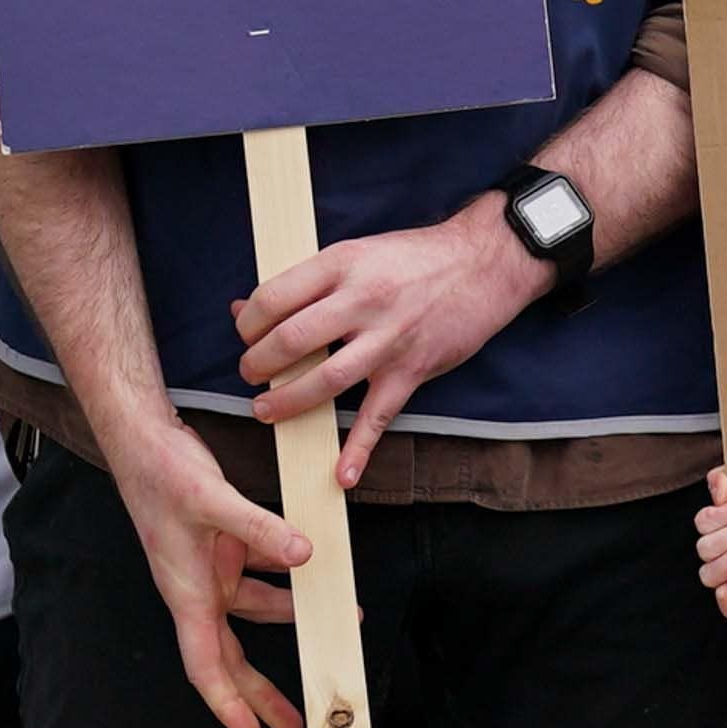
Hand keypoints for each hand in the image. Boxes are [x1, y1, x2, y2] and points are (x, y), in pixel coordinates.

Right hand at [100, 414, 313, 727]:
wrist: (143, 439)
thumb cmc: (162, 473)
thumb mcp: (212, 499)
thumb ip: (260, 529)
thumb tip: (305, 556)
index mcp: (187, 593)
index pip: (205, 664)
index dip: (226, 702)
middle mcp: (199, 590)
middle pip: (231, 656)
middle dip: (260, 692)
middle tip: (292, 725)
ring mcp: (212, 569)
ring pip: (256, 613)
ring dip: (292, 622)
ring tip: (337, 629)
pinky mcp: (224, 546)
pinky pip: (263, 575)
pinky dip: (289, 581)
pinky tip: (317, 577)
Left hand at [233, 204, 548, 484]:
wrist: (485, 263)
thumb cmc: (415, 257)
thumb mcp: (354, 253)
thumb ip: (303, 282)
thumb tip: (241, 308)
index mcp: (343, 264)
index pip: (275, 298)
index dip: (249, 323)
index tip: (245, 334)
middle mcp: (364, 301)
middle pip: (293, 341)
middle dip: (259, 364)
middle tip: (251, 373)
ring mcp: (389, 339)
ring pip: (326, 380)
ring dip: (288, 401)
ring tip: (266, 408)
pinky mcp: (413, 369)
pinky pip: (380, 415)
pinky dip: (360, 449)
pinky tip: (342, 474)